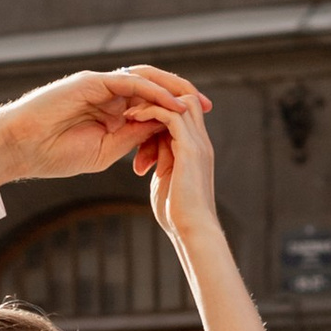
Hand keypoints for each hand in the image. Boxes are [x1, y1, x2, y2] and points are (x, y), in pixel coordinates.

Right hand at [0, 65, 205, 188]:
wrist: (20, 148)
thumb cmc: (53, 155)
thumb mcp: (106, 151)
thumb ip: (134, 136)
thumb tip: (166, 126)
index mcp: (109, 111)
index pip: (149, 105)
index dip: (174, 113)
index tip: (198, 126)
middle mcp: (107, 93)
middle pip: (153, 86)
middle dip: (182, 94)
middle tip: (207, 107)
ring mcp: (99, 84)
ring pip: (145, 78)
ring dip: (173, 88)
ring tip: (195, 103)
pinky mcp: (91, 81)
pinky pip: (129, 81)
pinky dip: (153, 91)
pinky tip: (171, 105)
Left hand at [129, 87, 221, 246]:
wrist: (191, 231)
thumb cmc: (176, 215)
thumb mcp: (165, 180)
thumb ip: (162, 162)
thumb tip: (150, 153)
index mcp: (196, 149)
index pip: (183, 113)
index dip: (161, 109)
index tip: (135, 115)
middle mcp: (200, 142)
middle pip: (187, 99)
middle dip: (159, 99)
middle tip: (132, 107)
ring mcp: (197, 144)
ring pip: (181, 102)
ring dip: (153, 103)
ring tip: (129, 113)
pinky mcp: (189, 150)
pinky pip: (170, 116)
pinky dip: (151, 113)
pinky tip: (133, 119)